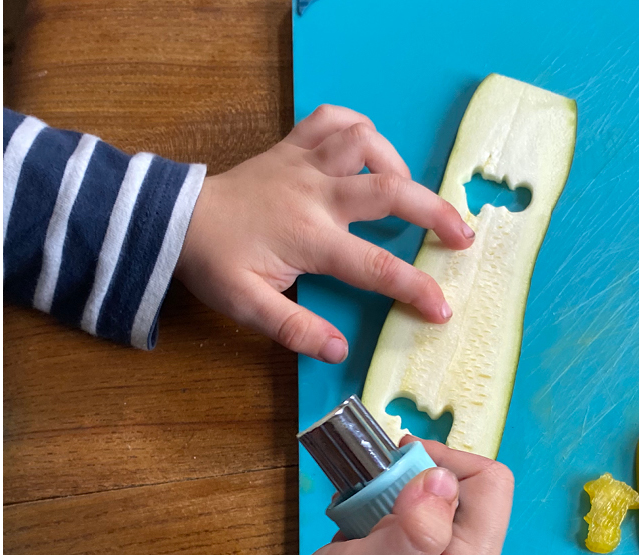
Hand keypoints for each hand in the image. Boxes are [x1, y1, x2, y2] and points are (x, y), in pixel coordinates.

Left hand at [174, 104, 474, 362]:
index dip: (415, 288)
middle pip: (390, 191)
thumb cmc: (214, 263)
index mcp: (309, 238)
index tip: (443, 308)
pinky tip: (368, 150)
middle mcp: (315, 194)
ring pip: (365, 142)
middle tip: (463, 236)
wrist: (175, 220)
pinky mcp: (292, 145)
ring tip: (406, 190)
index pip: (375, 266)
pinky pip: (334, 118)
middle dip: (436, 212)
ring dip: (396, 162)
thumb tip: (338, 350)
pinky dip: (359, 127)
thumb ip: (294, 329)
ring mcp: (304, 163)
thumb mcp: (247, 306)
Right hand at [262, 438, 511, 554]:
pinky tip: (357, 533)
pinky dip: (383, 513)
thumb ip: (411, 530)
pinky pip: (415, 522)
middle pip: (464, 492)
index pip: (490, 485)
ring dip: (392, 496)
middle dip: (412, 480)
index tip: (391, 467)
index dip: (443, 463)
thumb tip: (441, 478)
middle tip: (364, 495)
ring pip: (435, 503)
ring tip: (356, 519)